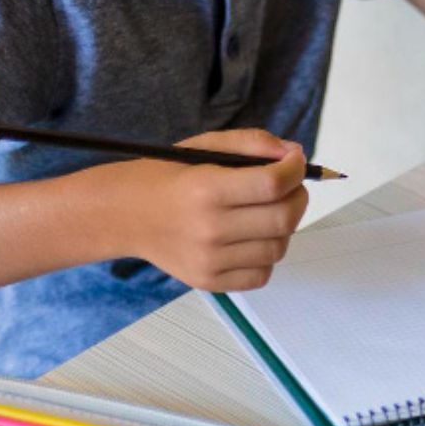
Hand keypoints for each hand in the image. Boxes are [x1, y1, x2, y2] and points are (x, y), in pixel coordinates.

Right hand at [109, 129, 308, 291]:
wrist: (126, 214)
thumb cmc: (167, 177)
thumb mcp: (204, 146)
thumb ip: (251, 143)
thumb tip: (294, 153)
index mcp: (206, 189)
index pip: (273, 184)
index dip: (295, 170)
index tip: (296, 161)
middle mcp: (208, 229)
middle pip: (283, 219)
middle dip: (298, 197)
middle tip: (291, 187)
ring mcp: (209, 260)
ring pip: (278, 248)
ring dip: (284, 227)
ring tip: (267, 211)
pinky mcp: (210, 281)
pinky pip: (262, 274)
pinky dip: (266, 255)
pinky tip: (252, 237)